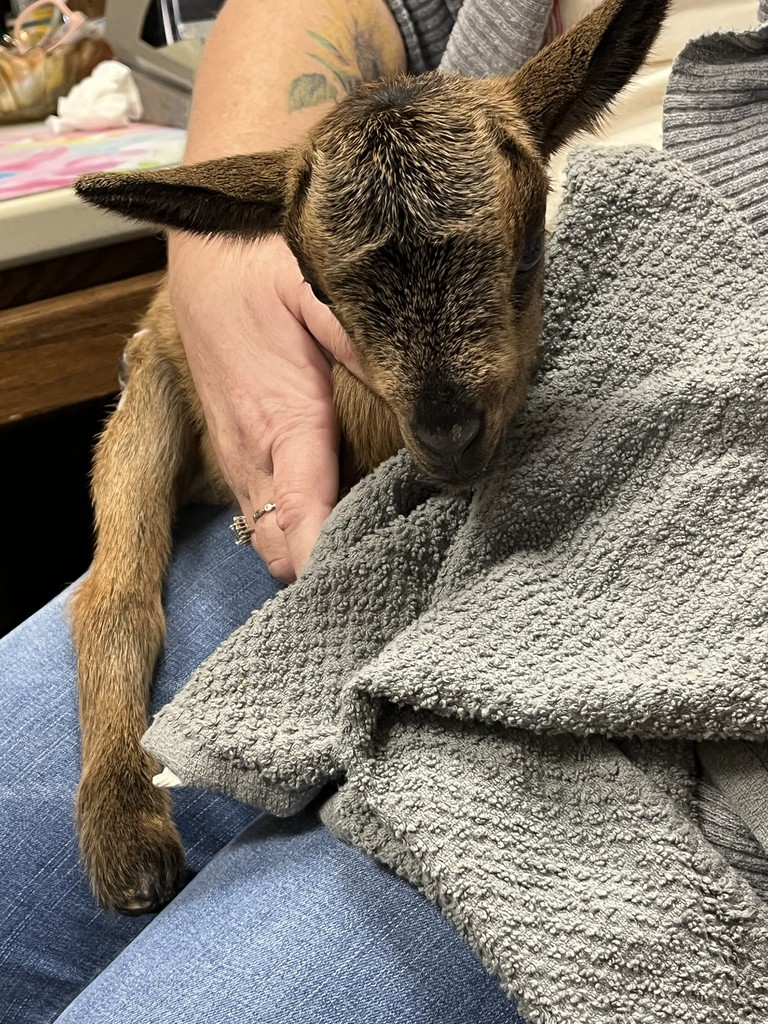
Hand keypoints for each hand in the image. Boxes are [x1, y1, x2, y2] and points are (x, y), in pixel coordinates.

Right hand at [167, 232, 362, 581]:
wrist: (201, 251)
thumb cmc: (258, 267)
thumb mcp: (316, 289)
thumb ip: (365, 349)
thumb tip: (421, 405)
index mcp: (280, 422)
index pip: (303, 520)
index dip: (333, 563)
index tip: (378, 584)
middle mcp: (252, 453)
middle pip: (282, 549)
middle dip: (325, 570)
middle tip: (389, 574)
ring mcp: (238, 456)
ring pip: (267, 538)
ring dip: (306, 555)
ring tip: (368, 558)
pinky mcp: (236, 449)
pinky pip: (260, 514)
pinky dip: (292, 532)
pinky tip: (336, 522)